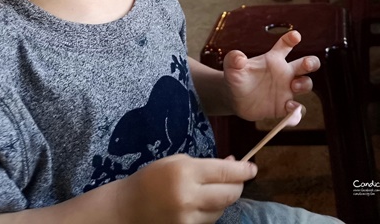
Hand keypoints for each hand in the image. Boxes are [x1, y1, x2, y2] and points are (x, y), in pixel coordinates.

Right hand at [116, 154, 256, 223]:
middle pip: (230, 194)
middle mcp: (189, 197)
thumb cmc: (151, 179)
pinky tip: (202, 203)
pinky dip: (211, 211)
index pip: (225, 173)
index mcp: (185, 173)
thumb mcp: (176, 162)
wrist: (126, 209)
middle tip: (239, 178)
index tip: (252, 167)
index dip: (243, 170)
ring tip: (213, 189)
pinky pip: (209, 221)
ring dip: (223, 199)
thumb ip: (206, 165)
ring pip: (221, 210)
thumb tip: (233, 165)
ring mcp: (188, 219)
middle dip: (239, 185)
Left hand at [223, 30, 319, 121]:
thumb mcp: (231, 68)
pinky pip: (298, 110)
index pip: (286, 45)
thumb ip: (233, 59)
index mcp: (273, 59)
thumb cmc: (236, 78)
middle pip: (305, 64)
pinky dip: (297, 112)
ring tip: (293, 86)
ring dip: (304, 84)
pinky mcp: (284, 106)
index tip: (295, 36)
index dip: (292, 39)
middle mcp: (284, 73)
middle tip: (306, 64)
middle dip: (311, 62)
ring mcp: (286, 90)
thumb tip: (238, 57)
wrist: (234, 99)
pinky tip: (290, 110)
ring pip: (306, 84)